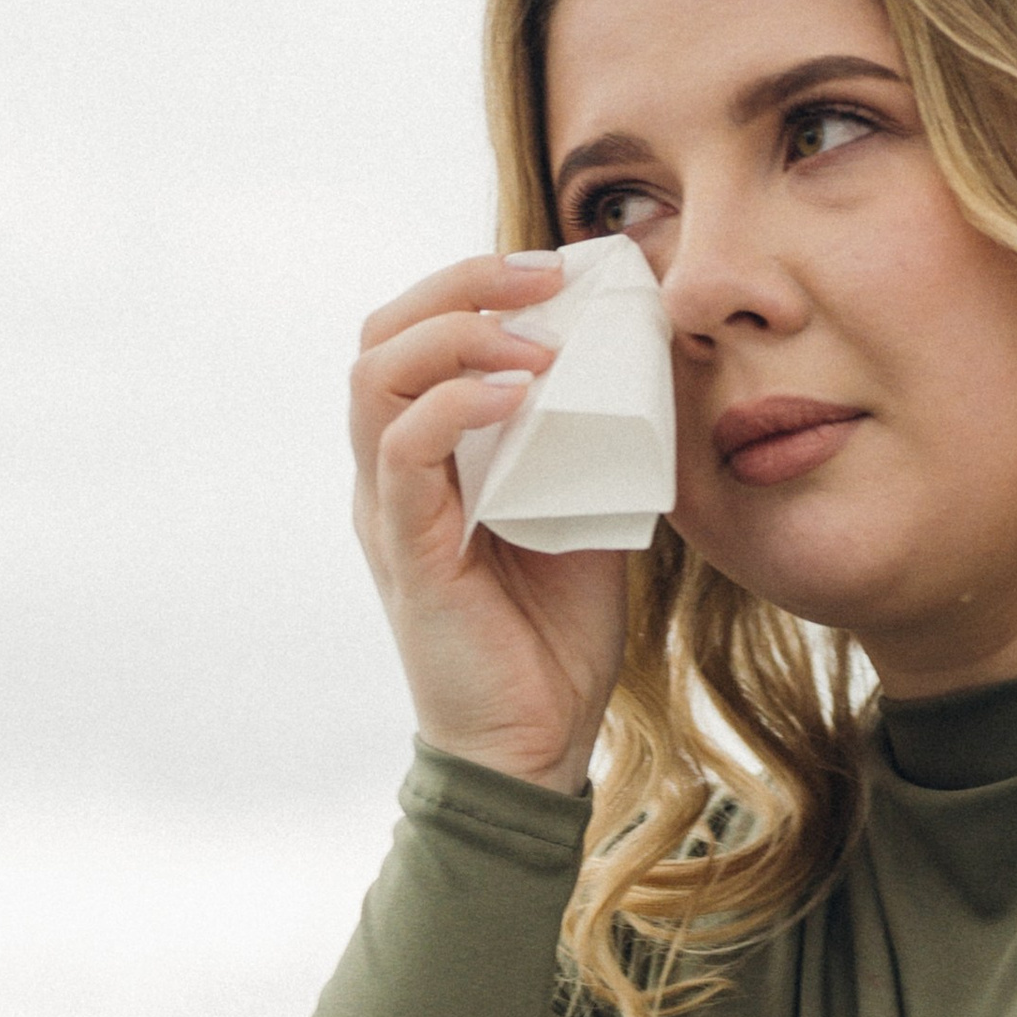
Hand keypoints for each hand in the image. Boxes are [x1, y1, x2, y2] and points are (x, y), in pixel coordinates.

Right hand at [349, 251, 633, 795]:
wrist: (537, 744)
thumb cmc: (557, 639)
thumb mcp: (585, 512)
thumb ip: (589, 444)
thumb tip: (641, 366)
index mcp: (428, 458)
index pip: (415, 336)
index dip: (472, 286)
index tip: (557, 273)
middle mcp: (391, 473)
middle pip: (380, 334)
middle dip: (459, 284)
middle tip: (543, 277)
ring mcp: (389, 509)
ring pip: (375, 376)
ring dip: (456, 333)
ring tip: (534, 337)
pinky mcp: (404, 549)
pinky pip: (403, 449)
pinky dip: (453, 404)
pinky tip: (518, 393)